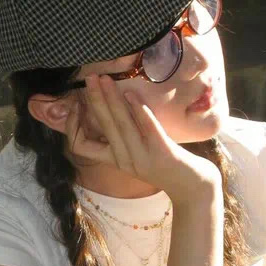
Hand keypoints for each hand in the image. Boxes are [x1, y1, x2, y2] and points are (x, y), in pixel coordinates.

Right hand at [66, 74, 219, 201]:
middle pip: (101, 127)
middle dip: (94, 100)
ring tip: (105, 79)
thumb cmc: (164, 164)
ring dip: (111, 99)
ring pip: (120, 125)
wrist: (192, 187)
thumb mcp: (136, 151)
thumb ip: (122, 135)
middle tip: (89, 77)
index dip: (73, 125)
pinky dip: (138, 110)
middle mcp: (124, 160)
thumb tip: (110, 106)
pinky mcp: (162, 152)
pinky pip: (147, 128)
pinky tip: (131, 94)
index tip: (77, 104)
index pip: (80, 146)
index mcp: (114, 159)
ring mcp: (142, 157)